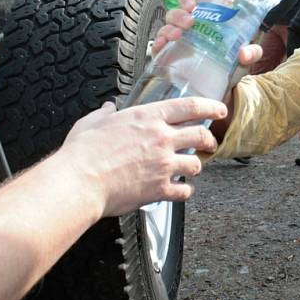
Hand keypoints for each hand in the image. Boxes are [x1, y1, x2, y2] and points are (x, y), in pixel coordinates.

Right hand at [57, 98, 226, 216]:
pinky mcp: (160, 188)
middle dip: (209, 140)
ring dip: (196, 167)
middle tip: (209, 143)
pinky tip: (181, 191)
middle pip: (200, 135)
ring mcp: (163, 164)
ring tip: (191, 169)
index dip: (211, 107)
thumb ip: (105, 114)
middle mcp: (161, 138)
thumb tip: (108, 108)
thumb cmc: (82, 152)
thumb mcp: (92, 122)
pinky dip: (185, 192)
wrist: (79, 181)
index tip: (220, 110)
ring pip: (196, 164)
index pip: (190, 106)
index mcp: (148, 117)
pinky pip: (184, 191)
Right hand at [152, 0, 262, 66]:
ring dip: (169, 28)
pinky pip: (157, 48)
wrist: (221, 93)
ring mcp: (175, 44)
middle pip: (175, 14)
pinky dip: (157, 44)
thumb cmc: (230, 69)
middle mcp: (187, 30)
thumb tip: (244, 53)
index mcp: (203, 23)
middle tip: (189, 21)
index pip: (191, 3)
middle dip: (179, 14)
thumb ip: (252, 53)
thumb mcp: (244, 59)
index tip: (192, 3)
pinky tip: (162, 45)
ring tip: (178, 35)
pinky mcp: (167, 59)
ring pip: (165, 28)